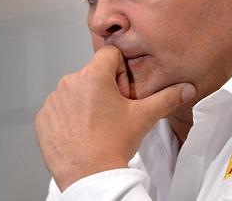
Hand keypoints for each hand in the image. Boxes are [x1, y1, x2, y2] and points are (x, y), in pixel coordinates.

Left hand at [35, 45, 195, 190]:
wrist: (90, 176)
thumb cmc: (114, 145)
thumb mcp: (144, 117)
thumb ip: (168, 98)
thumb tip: (187, 88)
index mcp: (93, 75)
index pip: (110, 55)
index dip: (121, 72)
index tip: (123, 94)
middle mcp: (69, 82)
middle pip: (92, 74)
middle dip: (104, 89)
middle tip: (113, 114)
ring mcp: (53, 101)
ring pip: (75, 92)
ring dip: (85, 103)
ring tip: (97, 126)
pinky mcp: (43, 118)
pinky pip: (58, 109)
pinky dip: (69, 118)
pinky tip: (81, 133)